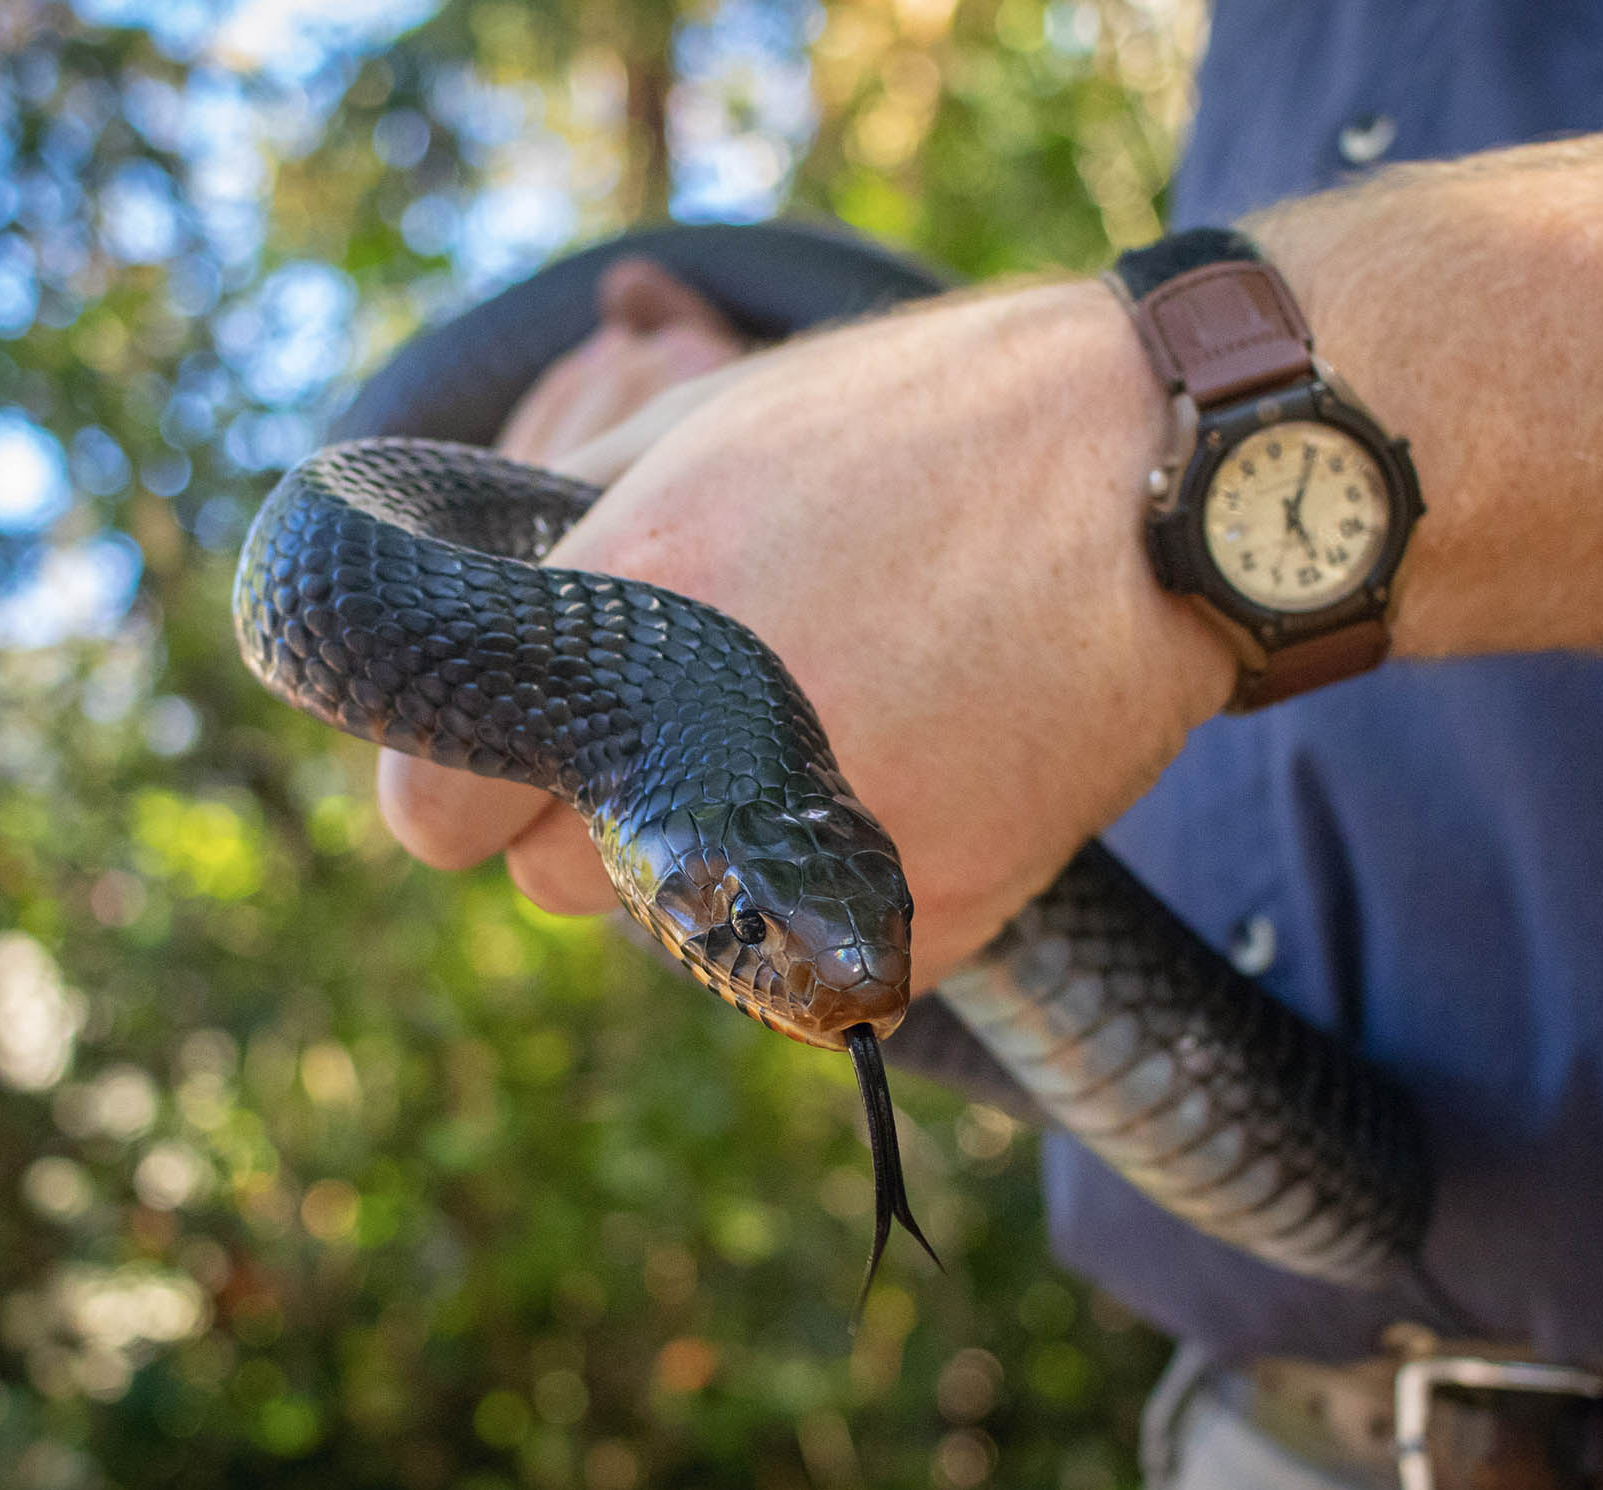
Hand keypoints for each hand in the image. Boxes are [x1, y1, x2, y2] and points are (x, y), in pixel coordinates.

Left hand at [378, 274, 1237, 990]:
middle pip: (551, 882)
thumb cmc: (928, 427)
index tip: (493, 753)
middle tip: (682, 713)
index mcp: (635, 616)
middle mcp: (714, 759)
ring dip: (700, 861)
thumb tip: (469, 615)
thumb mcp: (706, 420)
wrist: (1169, 482)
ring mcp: (825, 858)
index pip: (432, 812)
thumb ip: (554, 533)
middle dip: (585, 810)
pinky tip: (897, 772)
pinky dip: (822, 893)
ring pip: (677, 931)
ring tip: (809, 729)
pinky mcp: (925, 921)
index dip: (452, 777)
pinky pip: (804, 957)